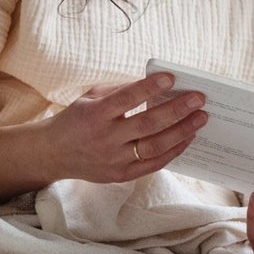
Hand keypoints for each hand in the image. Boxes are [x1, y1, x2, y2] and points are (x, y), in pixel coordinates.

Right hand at [40, 71, 205, 182]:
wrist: (53, 154)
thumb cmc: (76, 120)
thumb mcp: (90, 98)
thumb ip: (119, 91)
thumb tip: (155, 85)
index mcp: (95, 114)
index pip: (126, 99)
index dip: (149, 88)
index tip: (171, 78)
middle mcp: (105, 138)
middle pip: (147, 125)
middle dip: (177, 111)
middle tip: (199, 100)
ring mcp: (114, 159)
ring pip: (154, 147)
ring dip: (181, 132)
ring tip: (200, 119)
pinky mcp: (120, 175)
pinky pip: (152, 165)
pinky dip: (173, 151)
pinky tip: (187, 138)